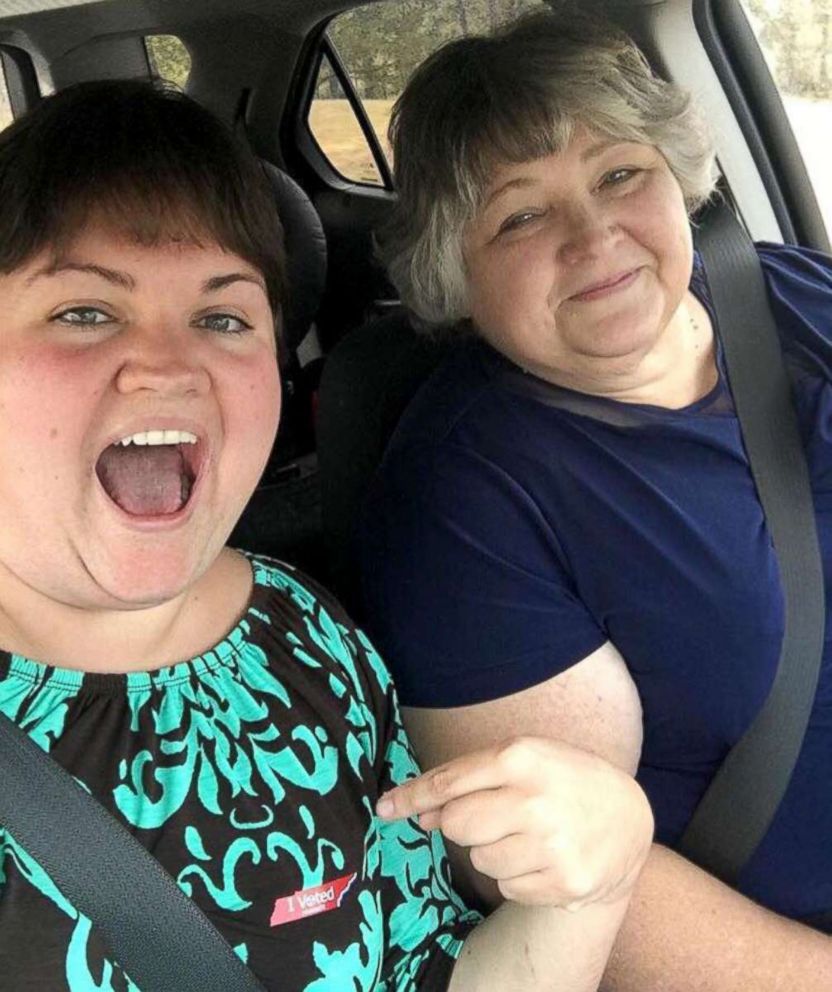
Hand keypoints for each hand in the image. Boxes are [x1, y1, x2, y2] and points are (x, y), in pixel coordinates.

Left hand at [376, 735, 652, 909]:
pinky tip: (542, 856)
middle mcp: (535, 800)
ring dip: (491, 849)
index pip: (449, 782)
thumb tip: (418, 812)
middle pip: (455, 824)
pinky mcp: (563, 882)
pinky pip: (505, 885)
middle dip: (462, 822)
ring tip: (527, 833)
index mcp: (522, 757)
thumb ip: (470, 776)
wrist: (626, 817)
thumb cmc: (562, 779)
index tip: (383, 808)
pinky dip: (515, 874)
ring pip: (478, 858)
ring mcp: (551, 845)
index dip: (411, 797)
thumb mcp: (524, 756)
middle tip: (492, 814)